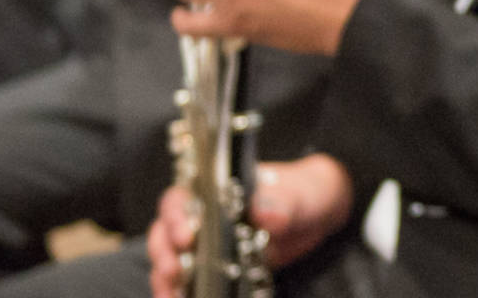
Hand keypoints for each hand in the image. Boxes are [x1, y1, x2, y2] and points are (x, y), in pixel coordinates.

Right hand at [146, 154, 355, 297]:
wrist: (314, 215)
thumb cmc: (300, 193)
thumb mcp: (295, 196)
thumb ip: (281, 204)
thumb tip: (266, 214)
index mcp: (214, 190)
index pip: (180, 199)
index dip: (175, 216)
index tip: (185, 237)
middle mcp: (202, 215)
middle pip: (165, 231)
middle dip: (163, 253)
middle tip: (172, 272)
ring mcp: (206, 243)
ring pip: (171, 259)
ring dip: (165, 279)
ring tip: (170, 296)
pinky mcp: (215, 268)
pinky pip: (189, 280)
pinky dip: (181, 292)